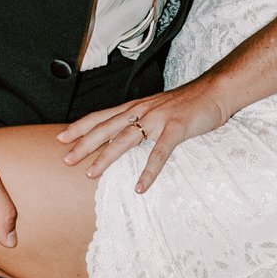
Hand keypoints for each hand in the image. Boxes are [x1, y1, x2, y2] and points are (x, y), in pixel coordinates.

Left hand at [59, 79, 228, 192]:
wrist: (215, 90)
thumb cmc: (188, 103)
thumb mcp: (158, 108)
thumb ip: (141, 119)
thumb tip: (125, 134)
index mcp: (137, 106)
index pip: (102, 116)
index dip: (80, 127)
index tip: (61, 138)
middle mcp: (142, 110)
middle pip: (107, 128)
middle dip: (84, 144)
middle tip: (66, 159)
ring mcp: (159, 119)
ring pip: (125, 139)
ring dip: (106, 157)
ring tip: (91, 174)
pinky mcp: (176, 128)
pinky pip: (159, 153)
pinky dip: (149, 171)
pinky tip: (140, 187)